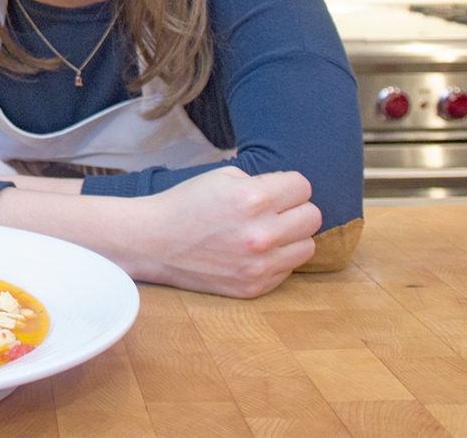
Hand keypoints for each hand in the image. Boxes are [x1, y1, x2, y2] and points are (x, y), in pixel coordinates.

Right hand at [130, 166, 320, 297]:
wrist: (154, 242)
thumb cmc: (186, 204)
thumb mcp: (223, 177)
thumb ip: (262, 184)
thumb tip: (290, 194)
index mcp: (253, 199)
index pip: (303, 186)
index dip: (288, 185)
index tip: (275, 189)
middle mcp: (262, 235)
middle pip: (313, 217)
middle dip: (295, 209)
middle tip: (273, 210)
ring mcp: (259, 266)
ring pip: (307, 247)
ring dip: (291, 237)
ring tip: (266, 232)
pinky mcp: (253, 288)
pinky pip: (288, 270)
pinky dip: (277, 259)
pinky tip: (253, 252)